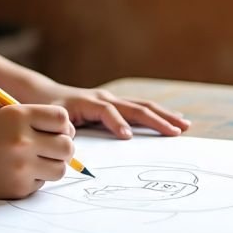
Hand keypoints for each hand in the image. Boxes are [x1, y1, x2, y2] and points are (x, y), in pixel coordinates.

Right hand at [0, 104, 75, 198]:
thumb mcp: (3, 116)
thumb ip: (35, 121)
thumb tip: (69, 136)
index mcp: (18, 116)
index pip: (62, 119)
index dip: (63, 125)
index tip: (56, 130)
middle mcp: (22, 140)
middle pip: (67, 146)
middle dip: (64, 147)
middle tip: (51, 148)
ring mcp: (21, 167)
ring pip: (60, 168)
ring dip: (52, 165)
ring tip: (33, 160)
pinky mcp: (18, 188)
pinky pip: (42, 183)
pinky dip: (34, 178)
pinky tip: (14, 172)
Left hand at [45, 84, 190, 139]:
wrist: (48, 95)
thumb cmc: (50, 109)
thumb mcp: (51, 119)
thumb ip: (61, 128)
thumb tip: (71, 136)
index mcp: (89, 103)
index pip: (107, 112)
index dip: (117, 124)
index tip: (128, 137)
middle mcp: (104, 99)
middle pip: (134, 107)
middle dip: (155, 120)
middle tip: (175, 132)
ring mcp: (113, 100)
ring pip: (143, 106)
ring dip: (164, 115)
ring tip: (184, 125)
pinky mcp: (117, 104)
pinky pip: (141, 108)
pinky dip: (159, 113)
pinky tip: (174, 119)